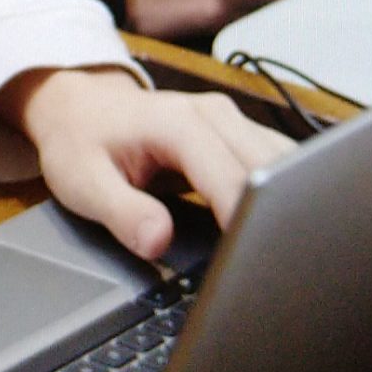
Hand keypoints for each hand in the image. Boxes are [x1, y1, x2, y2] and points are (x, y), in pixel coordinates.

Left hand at [0, 69, 295, 259]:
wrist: (80, 106)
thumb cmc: (80, 140)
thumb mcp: (84, 183)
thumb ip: (122, 212)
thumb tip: (159, 241)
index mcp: (179, 125)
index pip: (233, 177)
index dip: (248, 220)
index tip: (256, 260)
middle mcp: (215, 115)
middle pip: (272, 168)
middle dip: (281, 214)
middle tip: (281, 265)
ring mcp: (232, 121)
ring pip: (286, 161)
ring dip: (291, 201)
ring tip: (287, 249)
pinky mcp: (240, 134)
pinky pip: (278, 161)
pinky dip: (287, 191)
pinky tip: (282, 224)